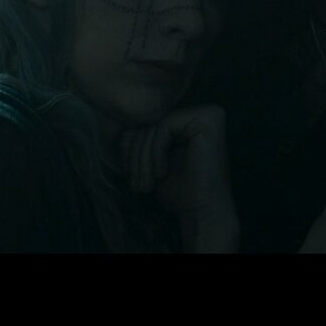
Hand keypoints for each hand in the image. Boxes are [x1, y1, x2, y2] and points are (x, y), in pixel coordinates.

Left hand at [119, 104, 238, 252]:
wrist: (203, 213)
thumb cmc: (181, 193)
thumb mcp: (155, 162)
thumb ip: (143, 140)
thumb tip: (118, 128)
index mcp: (193, 119)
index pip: (149, 122)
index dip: (131, 147)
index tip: (129, 174)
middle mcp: (204, 112)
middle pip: (151, 122)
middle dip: (136, 154)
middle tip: (136, 184)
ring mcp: (207, 114)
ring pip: (154, 125)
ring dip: (142, 158)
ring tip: (145, 185)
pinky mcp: (206, 120)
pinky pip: (164, 128)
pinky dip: (155, 153)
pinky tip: (162, 174)